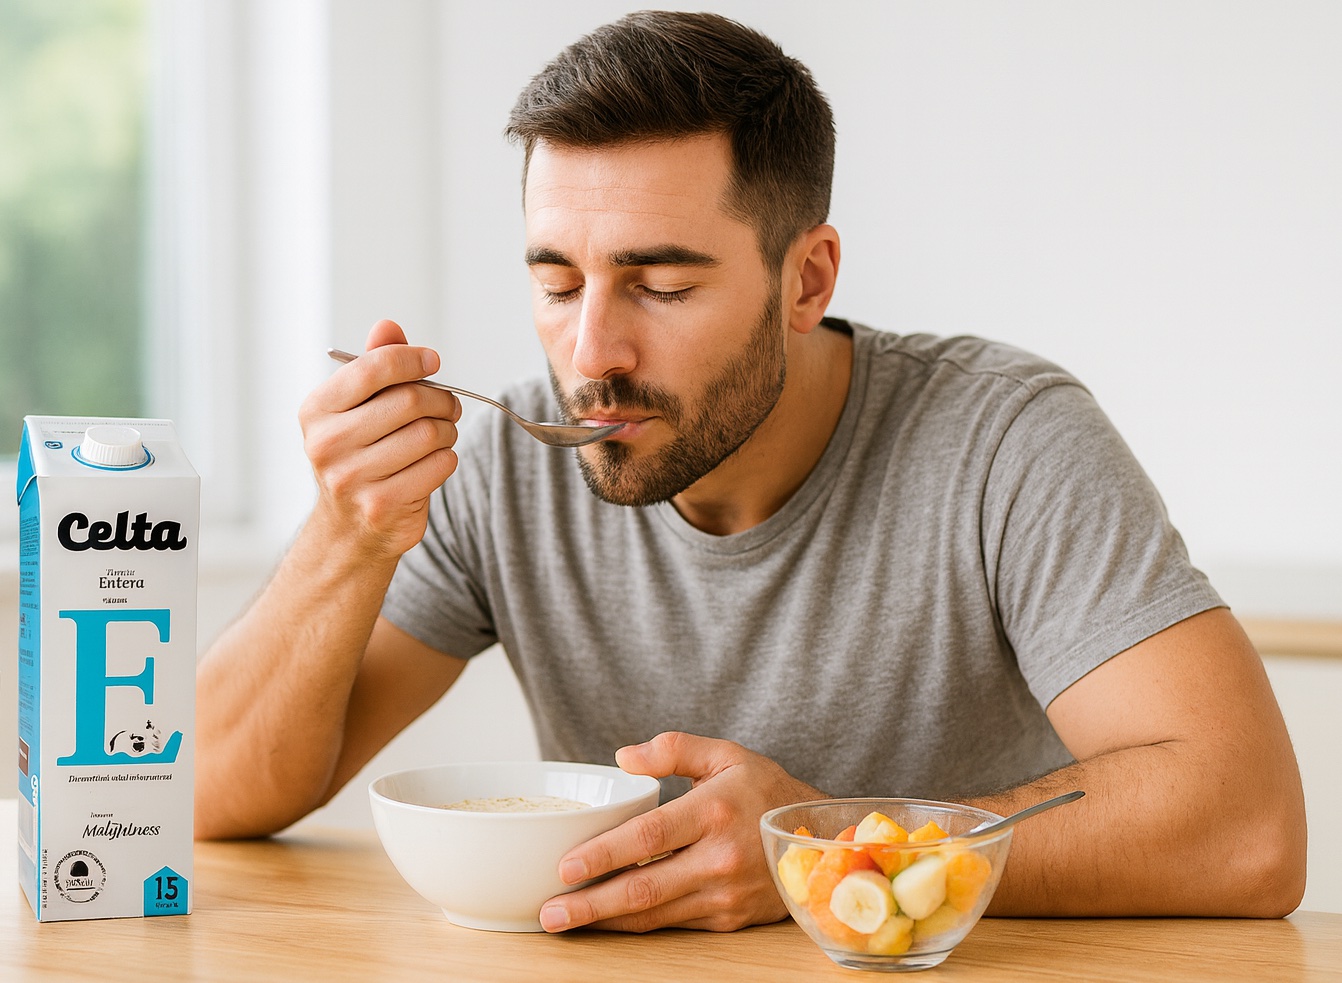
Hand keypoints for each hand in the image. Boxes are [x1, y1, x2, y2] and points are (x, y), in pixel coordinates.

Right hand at [300, 319, 461, 560]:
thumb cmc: (360, 456)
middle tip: (446, 406)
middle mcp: (327, 443)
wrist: (349, 528)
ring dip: (447, 431)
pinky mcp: (382, 505)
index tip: (433, 361)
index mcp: (317, 410)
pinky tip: (433, 462)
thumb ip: (374, 366)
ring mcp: (352, 478)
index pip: (374, 368)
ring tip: (439, 436)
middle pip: (411, 401)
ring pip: (430, 433)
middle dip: (440, 399)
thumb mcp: (357, 409)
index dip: (412, 359)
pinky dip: (447, 459)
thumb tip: (388, 326)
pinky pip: (439, 464)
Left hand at [538, 732, 826, 932]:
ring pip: (654, 914)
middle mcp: (720, 858)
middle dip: (591, 904)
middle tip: (550, 911)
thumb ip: (672, 748)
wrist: (822, 837)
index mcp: (714, 811)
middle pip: (644, 887)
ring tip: (565, 921)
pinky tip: (606, 921)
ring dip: (605, 921)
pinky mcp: (728, 919)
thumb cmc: (766, 790)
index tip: (565, 866)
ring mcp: (725, 894)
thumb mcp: (725, 754)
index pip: (648, 837)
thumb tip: (622, 757)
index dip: (604, 854)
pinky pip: (673, 924)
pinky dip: (636, 925)